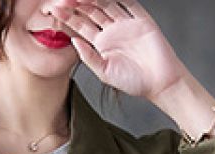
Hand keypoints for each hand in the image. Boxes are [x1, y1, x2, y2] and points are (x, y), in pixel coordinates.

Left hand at [38, 0, 183, 101]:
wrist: (162, 84)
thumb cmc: (136, 83)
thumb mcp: (106, 73)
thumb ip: (88, 57)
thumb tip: (72, 41)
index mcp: (101, 43)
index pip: (80, 25)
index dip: (67, 17)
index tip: (53, 11)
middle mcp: (112, 30)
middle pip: (90, 10)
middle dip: (75, 3)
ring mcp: (126, 23)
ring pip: (105, 3)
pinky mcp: (141, 19)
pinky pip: (128, 3)